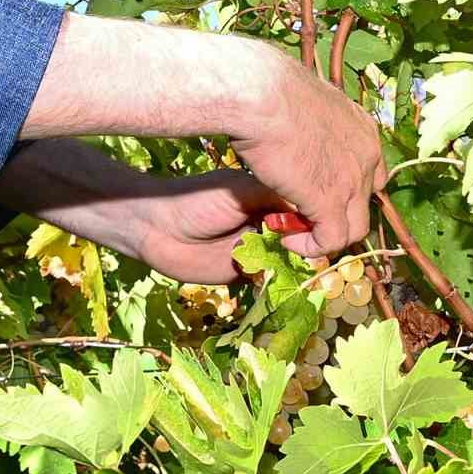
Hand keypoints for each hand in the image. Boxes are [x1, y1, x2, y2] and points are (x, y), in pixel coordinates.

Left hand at [128, 168, 298, 284]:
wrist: (156, 227)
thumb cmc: (196, 199)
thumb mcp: (240, 191)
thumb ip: (274, 199)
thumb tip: (309, 211)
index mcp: (269, 202)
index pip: (304, 213)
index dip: (314, 221)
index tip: (317, 226)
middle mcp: (267, 227)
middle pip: (300, 241)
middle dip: (306, 246)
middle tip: (298, 248)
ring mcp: (256, 253)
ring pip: (286, 263)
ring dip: (288, 266)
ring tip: (281, 261)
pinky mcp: (242, 275)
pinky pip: (266, 282)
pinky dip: (272, 282)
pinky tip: (267, 276)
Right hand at [228, 48, 387, 257]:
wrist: (262, 95)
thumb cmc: (270, 89)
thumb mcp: (303, 102)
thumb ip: (307, 121)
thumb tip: (289, 123)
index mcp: (362, 128)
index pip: (371, 172)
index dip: (346, 188)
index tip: (314, 190)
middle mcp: (367, 156)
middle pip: (364, 203)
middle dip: (334, 214)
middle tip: (301, 214)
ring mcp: (353, 181)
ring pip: (354, 228)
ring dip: (323, 236)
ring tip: (293, 231)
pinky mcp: (331, 202)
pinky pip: (331, 241)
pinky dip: (311, 248)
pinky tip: (287, 240)